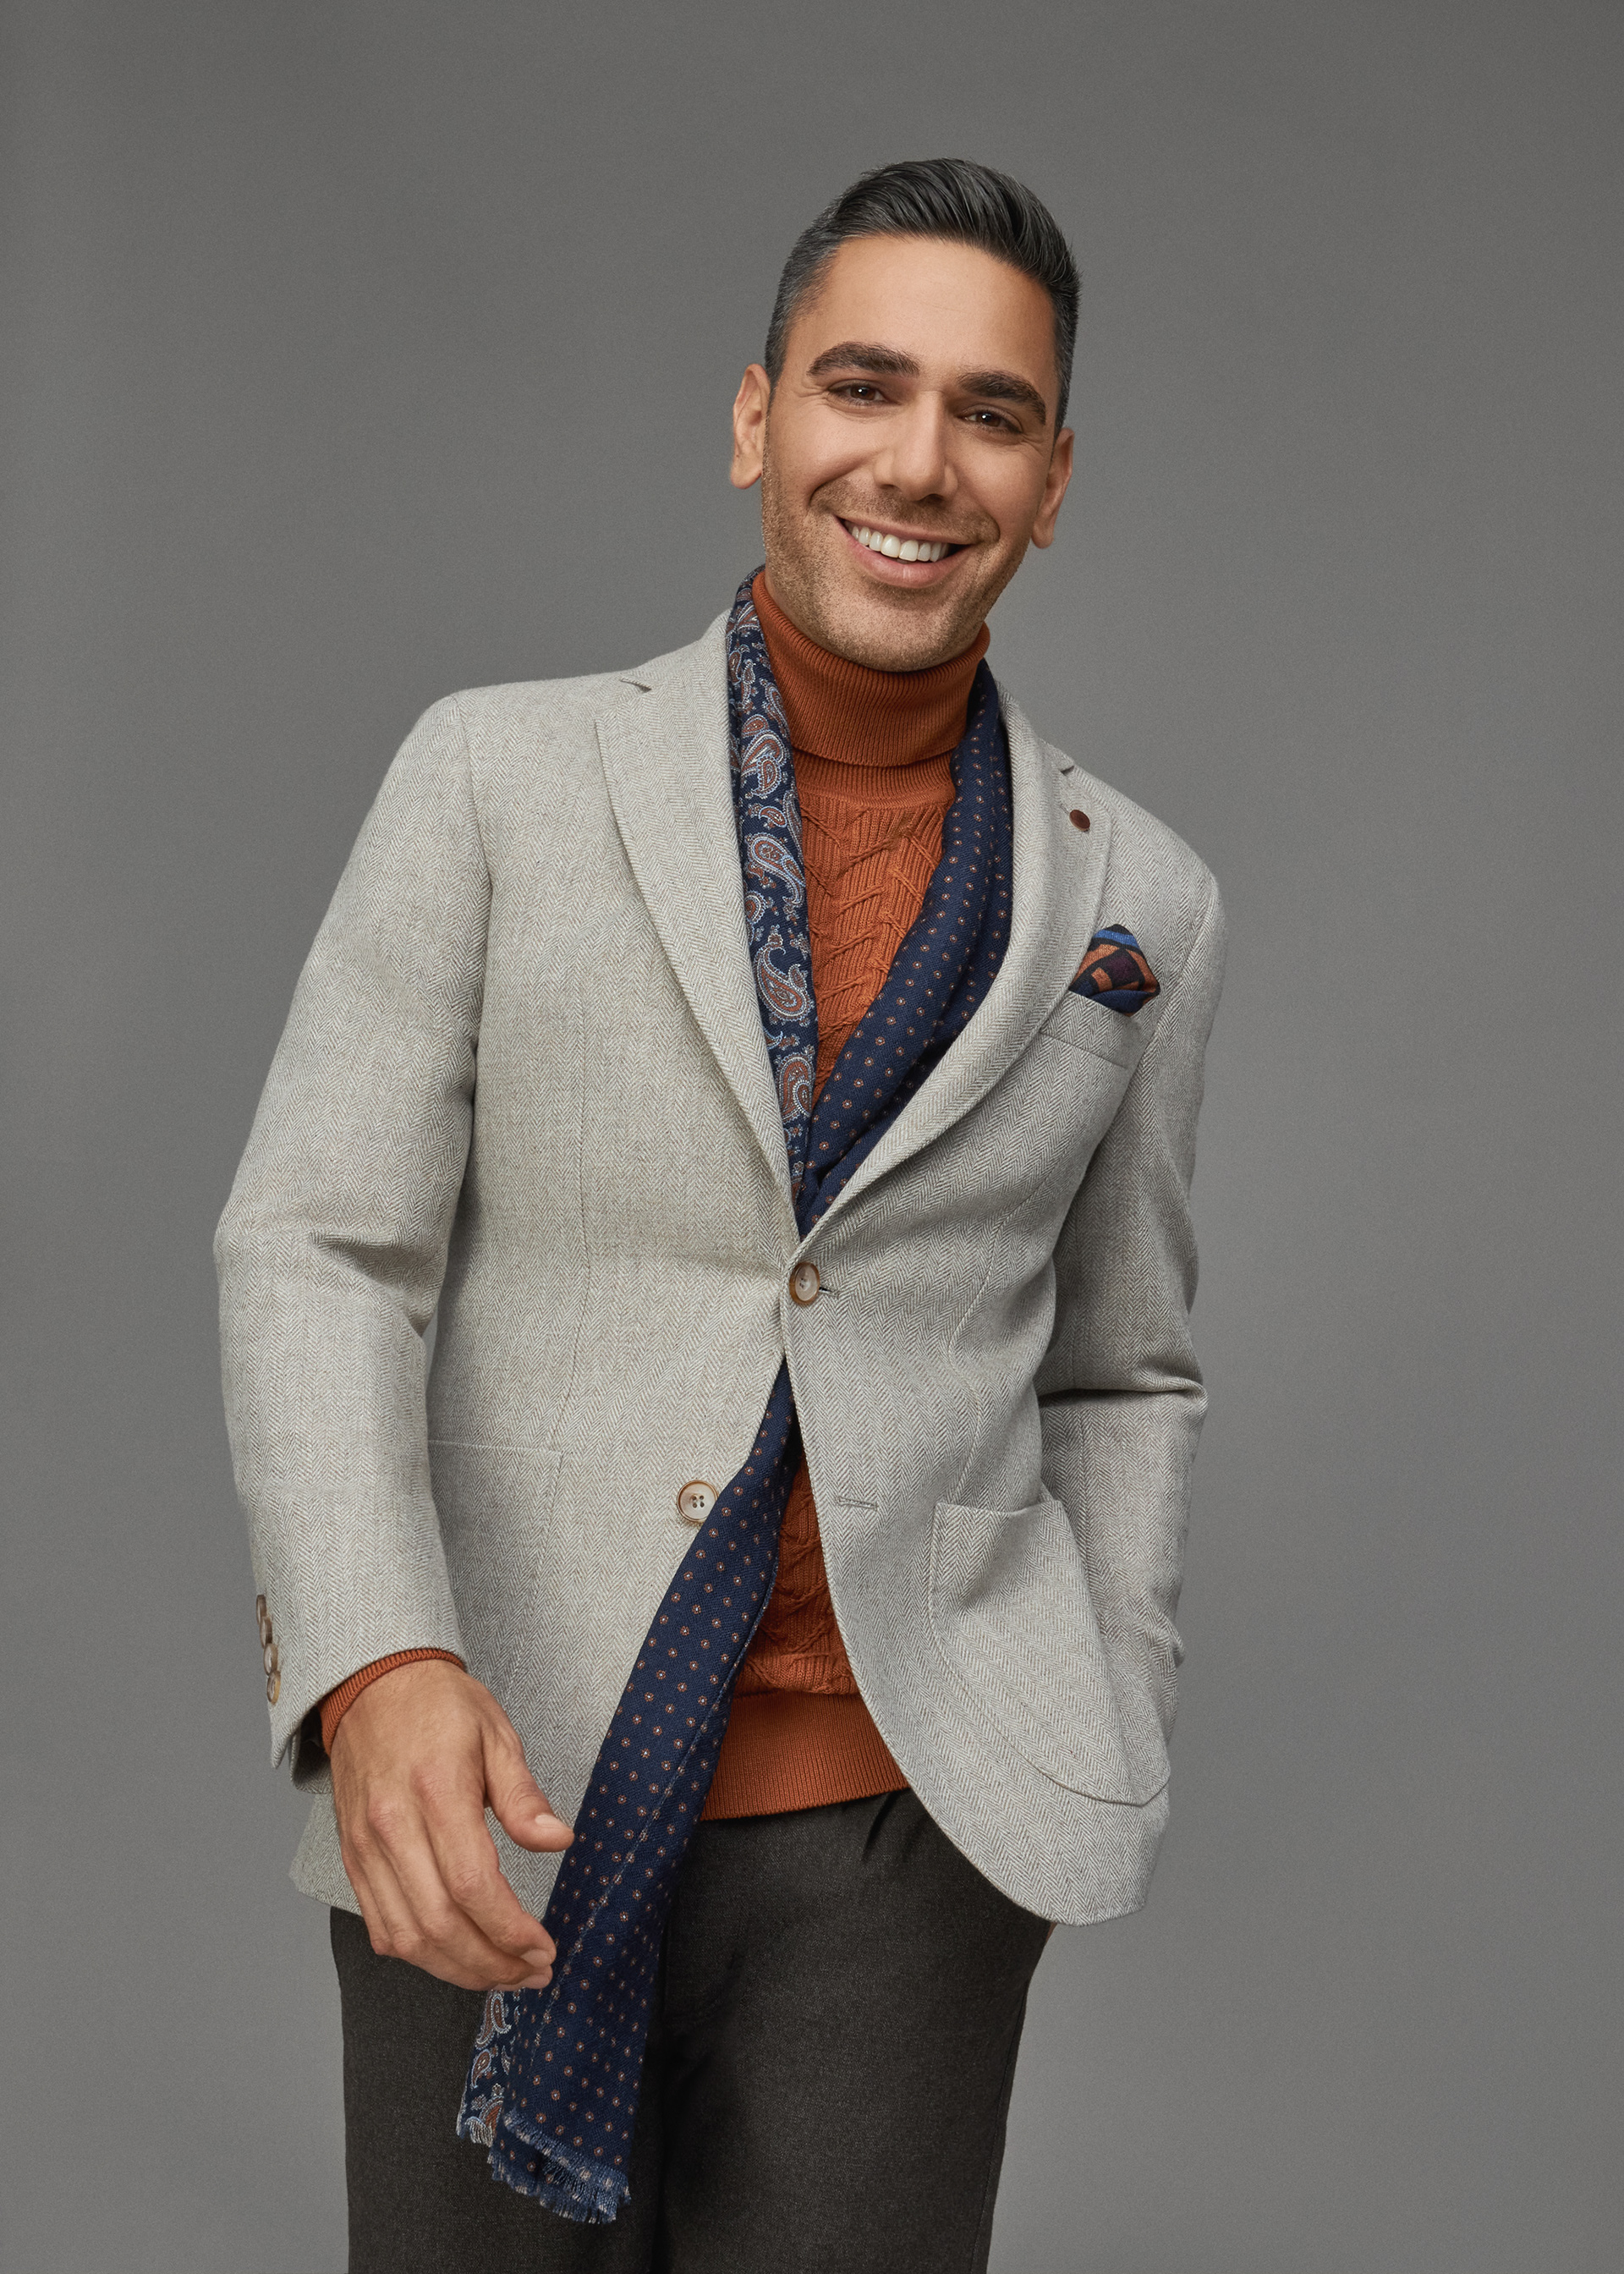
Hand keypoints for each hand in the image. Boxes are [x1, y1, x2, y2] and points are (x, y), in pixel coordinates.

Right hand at [329, 1657, 572, 1990]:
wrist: (372, 1685)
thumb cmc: (438, 1705)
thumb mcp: (496, 1734)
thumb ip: (524, 1796)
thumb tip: (558, 1840)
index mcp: (435, 1792)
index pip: (472, 1885)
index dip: (510, 1930)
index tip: (543, 1948)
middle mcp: (392, 1827)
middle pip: (439, 1924)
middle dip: (491, 1964)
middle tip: (532, 1972)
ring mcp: (366, 1848)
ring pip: (407, 1938)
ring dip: (457, 1970)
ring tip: (501, 1973)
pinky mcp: (353, 1859)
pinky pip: (380, 1926)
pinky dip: (418, 1953)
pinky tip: (454, 1955)